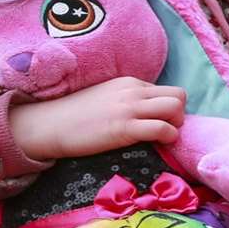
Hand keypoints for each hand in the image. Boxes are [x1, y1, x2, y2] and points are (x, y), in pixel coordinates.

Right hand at [9, 77, 186, 159]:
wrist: (49, 125)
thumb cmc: (75, 115)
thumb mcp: (107, 97)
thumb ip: (128, 100)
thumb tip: (146, 112)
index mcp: (130, 83)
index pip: (167, 90)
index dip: (169, 108)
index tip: (161, 122)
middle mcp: (133, 91)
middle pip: (179, 95)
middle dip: (180, 113)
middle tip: (167, 129)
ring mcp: (129, 108)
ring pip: (176, 108)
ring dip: (177, 125)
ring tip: (164, 137)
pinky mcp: (125, 128)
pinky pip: (163, 128)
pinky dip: (169, 137)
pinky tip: (160, 144)